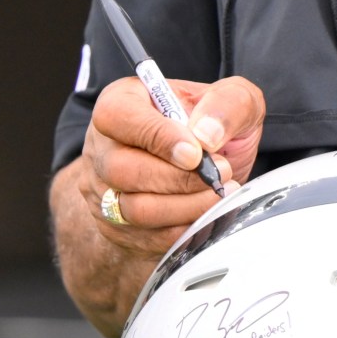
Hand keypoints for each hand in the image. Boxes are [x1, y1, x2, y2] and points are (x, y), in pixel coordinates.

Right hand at [76, 74, 264, 253]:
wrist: (205, 170)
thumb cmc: (212, 128)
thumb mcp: (233, 99)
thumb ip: (227, 104)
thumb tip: (206, 135)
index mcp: (121, 101)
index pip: (116, 116)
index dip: (156, 136)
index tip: (196, 154)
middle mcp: (103, 146)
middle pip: (121, 169)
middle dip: (178, 179)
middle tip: (221, 174)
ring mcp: (104, 189)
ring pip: (134, 209)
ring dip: (185, 207)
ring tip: (219, 194)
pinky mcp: (117, 226)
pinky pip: (147, 237)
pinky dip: (184, 229)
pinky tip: (208, 214)